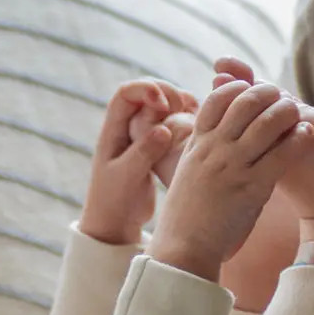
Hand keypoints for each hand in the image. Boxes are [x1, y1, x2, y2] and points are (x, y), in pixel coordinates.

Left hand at [81, 78, 197, 246]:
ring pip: (165, 105)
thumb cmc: (113, 202)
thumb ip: (144, 152)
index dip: (146, 90)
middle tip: (182, 108)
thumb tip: (165, 129)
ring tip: (194, 117)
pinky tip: (199, 130)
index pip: (126, 93)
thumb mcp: (126, 178)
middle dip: (168, 94)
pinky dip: (188, 119)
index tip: (163, 105)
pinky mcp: (160, 146)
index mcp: (113, 129)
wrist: (116, 224)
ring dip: (181, 105)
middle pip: (149, 92)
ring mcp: (146, 135)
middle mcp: (128, 126)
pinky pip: (175, 122)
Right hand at [149, 77, 311, 282]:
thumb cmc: (186, 215)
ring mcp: (233, 167)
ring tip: (296, 109)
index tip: (248, 85)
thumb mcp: (187, 171)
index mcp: (197, 144)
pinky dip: (297, 138)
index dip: (235, 87)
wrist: (184, 249)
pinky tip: (307, 132)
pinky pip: (281, 154)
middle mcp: (214, 150)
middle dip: (265, 92)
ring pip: (266, 123)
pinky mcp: (252, 187)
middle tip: (279, 93)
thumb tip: (216, 131)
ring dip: (285, 110)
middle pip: (244, 103)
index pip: (215, 100)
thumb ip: (201, 148)